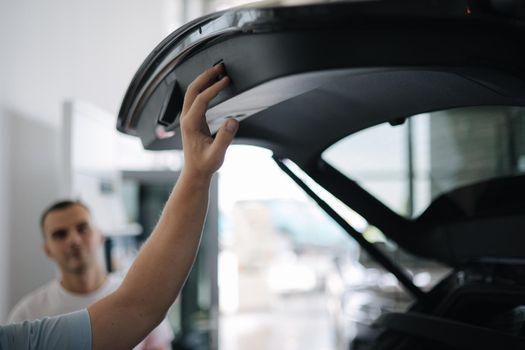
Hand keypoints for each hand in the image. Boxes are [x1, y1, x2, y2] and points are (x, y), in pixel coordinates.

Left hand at [180, 64, 238, 178]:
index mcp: (190, 124)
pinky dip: (204, 88)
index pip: (202, 99)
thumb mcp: (217, 153)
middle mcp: (186, 119)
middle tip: (219, 67)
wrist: (195, 172)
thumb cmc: (205, 164)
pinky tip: (213, 86)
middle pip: (192, 90)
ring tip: (217, 72)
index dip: (214, 88)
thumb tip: (233, 120)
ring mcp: (188, 119)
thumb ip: (225, 137)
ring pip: (192, 92)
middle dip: (205, 76)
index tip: (226, 81)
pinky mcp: (192, 120)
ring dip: (203, 80)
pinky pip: (195, 98)